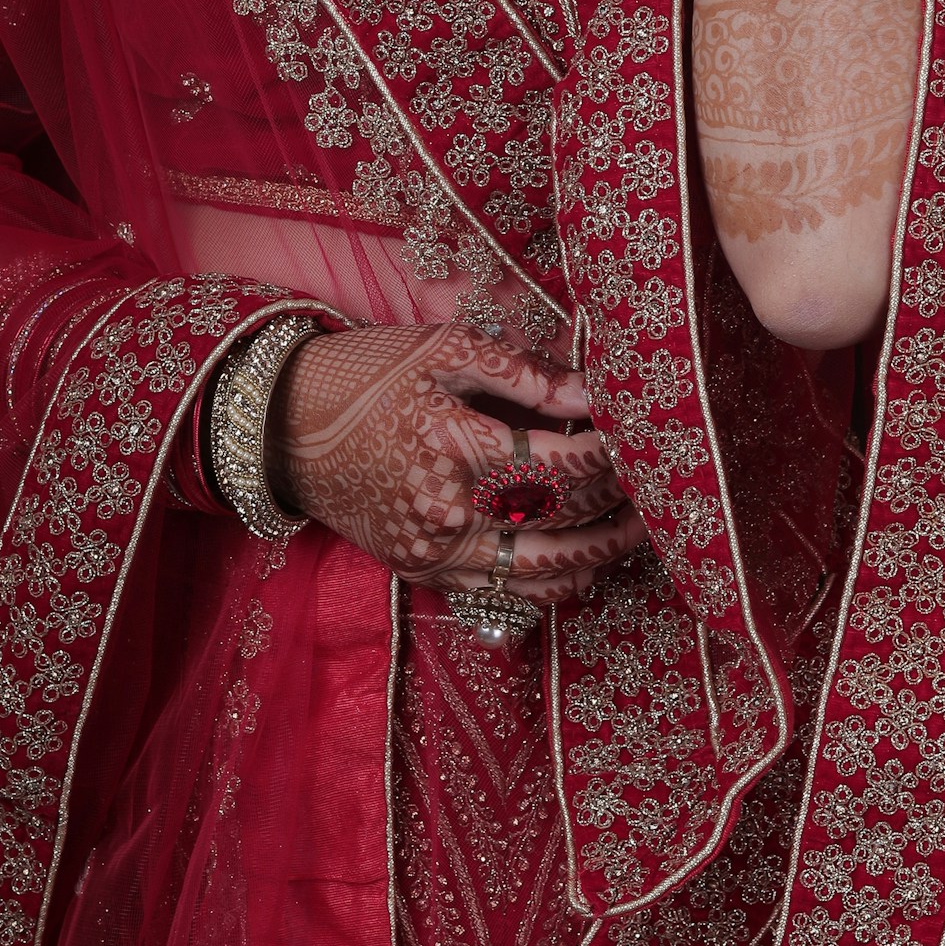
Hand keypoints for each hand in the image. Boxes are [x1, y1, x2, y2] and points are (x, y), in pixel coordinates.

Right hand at [266, 321, 643, 605]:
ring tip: (636, 530)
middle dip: (618, 509)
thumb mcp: (440, 351)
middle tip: (662, 488)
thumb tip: (594, 390)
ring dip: (597, 557)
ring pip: (538, 576)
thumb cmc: (365, 373)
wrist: (283, 424)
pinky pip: (502, 594)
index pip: (561, 467)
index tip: (643, 437)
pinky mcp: (422, 573)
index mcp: (452, 447)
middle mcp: (446, 513)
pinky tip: (580, 561)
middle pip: (559, 527)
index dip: (612, 457)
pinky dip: (549, 584)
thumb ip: (520, 374)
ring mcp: (433, 552)